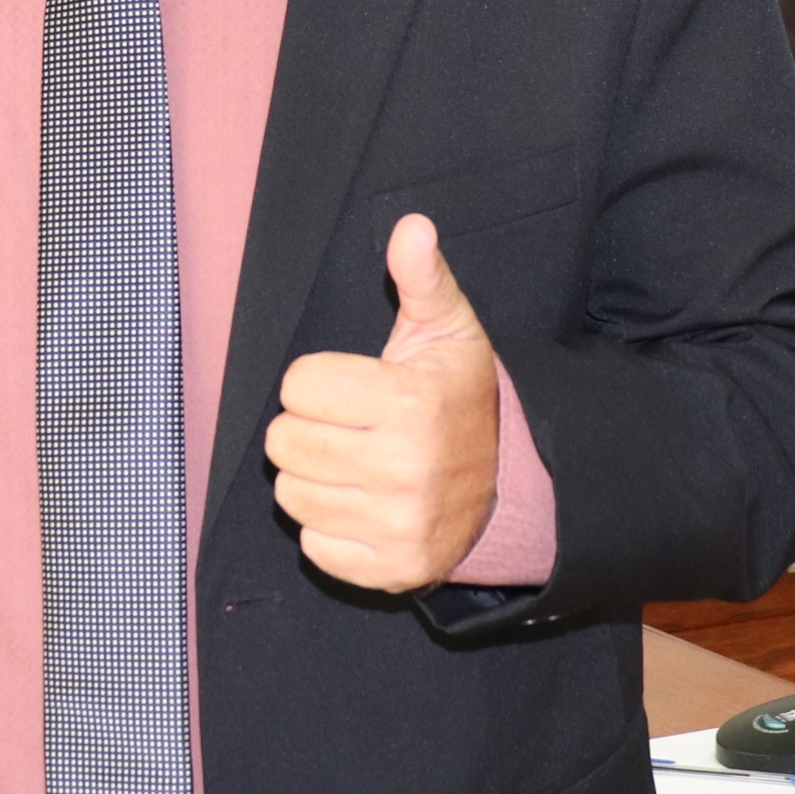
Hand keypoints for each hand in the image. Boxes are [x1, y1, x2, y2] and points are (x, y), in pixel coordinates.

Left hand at [264, 215, 499, 592]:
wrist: (510, 481)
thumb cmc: (457, 396)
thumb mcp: (446, 330)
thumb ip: (421, 278)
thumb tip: (411, 225)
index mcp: (411, 403)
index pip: (297, 386)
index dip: (316, 382)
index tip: (352, 388)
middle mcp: (405, 468)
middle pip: (284, 443)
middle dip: (308, 429)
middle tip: (349, 429)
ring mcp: (399, 524)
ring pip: (291, 495)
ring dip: (314, 478)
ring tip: (355, 466)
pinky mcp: (390, 568)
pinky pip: (313, 544)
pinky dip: (329, 527)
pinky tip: (364, 505)